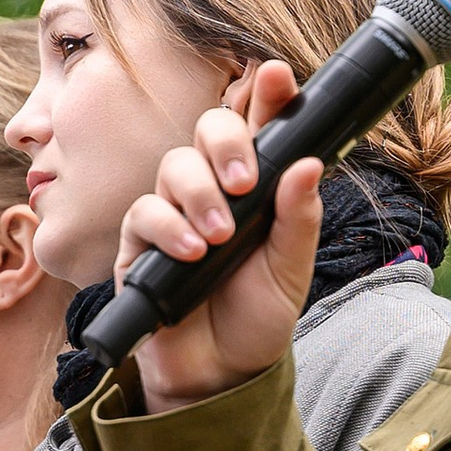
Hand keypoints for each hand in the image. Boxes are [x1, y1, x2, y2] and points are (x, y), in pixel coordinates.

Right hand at [116, 61, 324, 411]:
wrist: (219, 375)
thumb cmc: (255, 318)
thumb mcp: (291, 270)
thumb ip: (300, 218)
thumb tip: (310, 163)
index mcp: (256, 188)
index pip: (260, 127)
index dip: (266, 96)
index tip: (277, 75)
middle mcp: (213, 190)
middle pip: (209, 129)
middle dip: (228, 142)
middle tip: (245, 183)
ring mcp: (174, 213)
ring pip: (175, 166)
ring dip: (199, 194)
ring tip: (220, 237)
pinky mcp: (140, 245)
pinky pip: (145, 213)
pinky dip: (168, 227)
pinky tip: (192, 252)